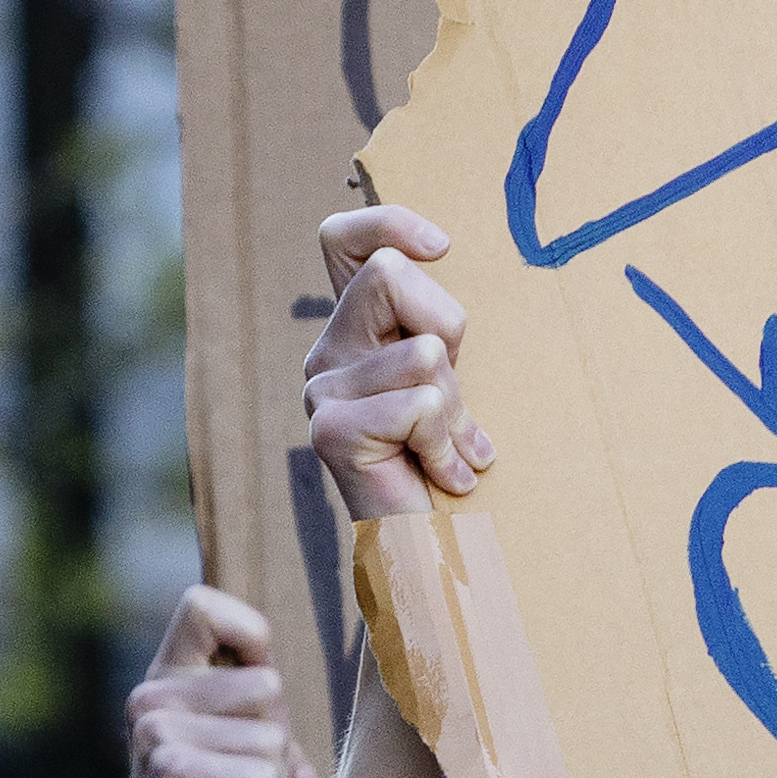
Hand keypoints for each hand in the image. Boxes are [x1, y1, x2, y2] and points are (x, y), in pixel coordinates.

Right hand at [132, 587, 316, 777]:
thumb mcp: (243, 751)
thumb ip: (265, 713)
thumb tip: (329, 693)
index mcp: (167, 681)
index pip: (203, 607)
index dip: (248, 632)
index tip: (260, 673)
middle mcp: (152, 698)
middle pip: (266, 683)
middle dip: (280, 742)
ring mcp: (158, 731)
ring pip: (271, 735)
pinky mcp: (175, 767)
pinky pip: (261, 774)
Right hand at [305, 204, 492, 519]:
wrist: (433, 554)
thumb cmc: (448, 463)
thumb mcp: (451, 378)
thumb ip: (436, 328)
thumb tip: (440, 251)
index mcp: (352, 332)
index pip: (342, 241)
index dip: (389, 223)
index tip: (442, 248)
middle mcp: (325, 354)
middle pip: (391, 273)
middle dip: (446, 328)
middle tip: (451, 397)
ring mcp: (320, 391)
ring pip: (421, 348)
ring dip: (456, 404)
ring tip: (448, 448)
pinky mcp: (331, 431)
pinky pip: (420, 403)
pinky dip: (447, 443)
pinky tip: (443, 475)